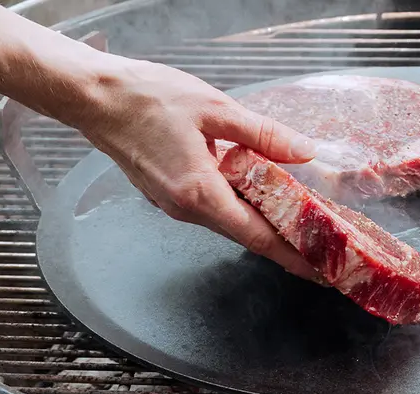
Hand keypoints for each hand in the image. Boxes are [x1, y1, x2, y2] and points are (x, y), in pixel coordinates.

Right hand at [64, 53, 321, 279]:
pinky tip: (262, 195)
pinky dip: (242, 207)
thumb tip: (303, 151)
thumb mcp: (214, 108)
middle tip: (324, 247)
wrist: (96, 98)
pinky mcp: (169, 195)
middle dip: (286, 244)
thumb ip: (263, 134)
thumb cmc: (145, 98)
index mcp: (200, 192)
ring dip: (265, 224)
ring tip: (303, 222)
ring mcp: (175, 205)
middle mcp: (187, 209)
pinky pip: (214, 208)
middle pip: (247, 234)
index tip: (320, 269)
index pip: (257, 236)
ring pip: (231, 221)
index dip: (293, 256)